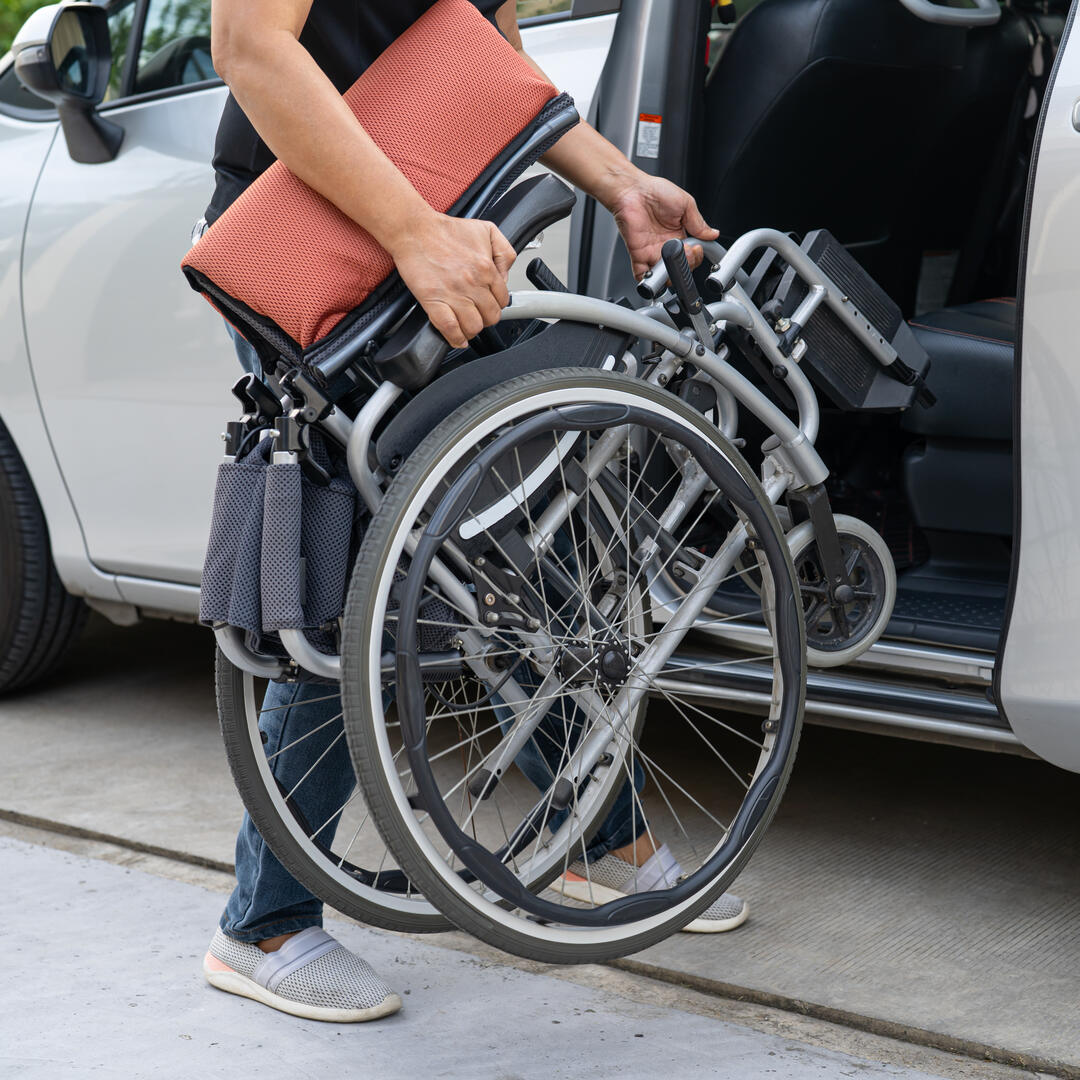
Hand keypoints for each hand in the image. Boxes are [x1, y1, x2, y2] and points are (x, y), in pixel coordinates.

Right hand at [389, 213, 515, 347]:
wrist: (415, 230)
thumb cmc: (445, 231)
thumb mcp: (487, 230)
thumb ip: (504, 252)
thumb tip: (505, 276)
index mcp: (486, 268)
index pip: (502, 300)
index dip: (496, 304)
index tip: (489, 304)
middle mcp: (472, 283)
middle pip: (491, 317)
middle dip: (486, 318)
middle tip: (478, 315)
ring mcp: (453, 294)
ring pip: (473, 326)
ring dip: (472, 329)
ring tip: (468, 326)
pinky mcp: (433, 301)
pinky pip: (450, 328)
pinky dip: (455, 338)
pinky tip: (457, 338)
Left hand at [608, 174, 718, 280]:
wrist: (633, 189)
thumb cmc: (655, 191)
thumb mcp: (686, 204)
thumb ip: (699, 222)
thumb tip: (713, 234)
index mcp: (680, 235)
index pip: (693, 255)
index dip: (697, 256)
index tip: (698, 248)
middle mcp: (666, 246)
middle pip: (681, 267)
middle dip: (687, 263)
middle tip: (687, 250)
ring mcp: (652, 252)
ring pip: (665, 275)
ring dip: (672, 272)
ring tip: (675, 257)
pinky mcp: (638, 255)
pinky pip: (643, 275)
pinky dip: (650, 280)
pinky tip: (658, 271)